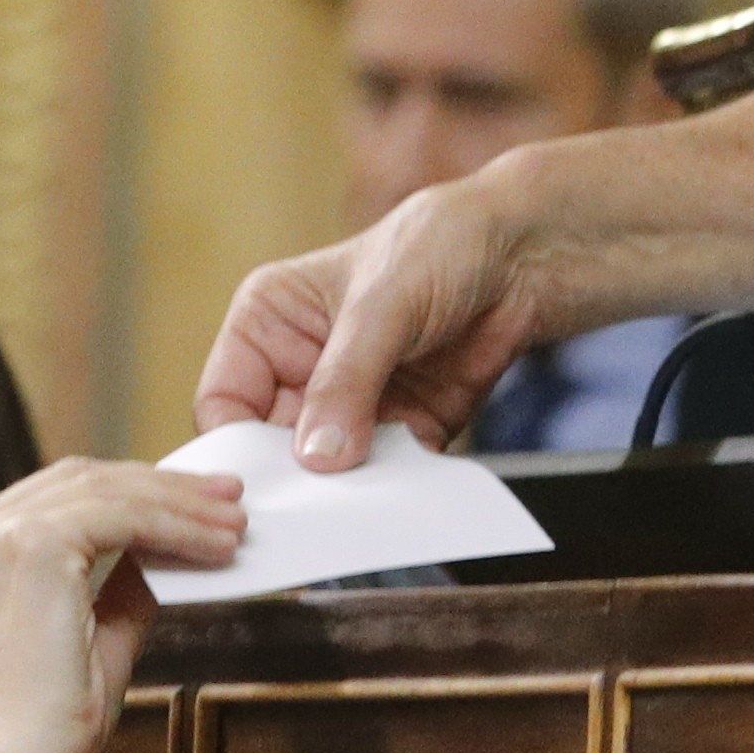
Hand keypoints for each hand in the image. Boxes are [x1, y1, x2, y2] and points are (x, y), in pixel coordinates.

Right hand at [0, 459, 243, 752]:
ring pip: (103, 491)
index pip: (50, 502)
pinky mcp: (30, 543)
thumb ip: (114, 593)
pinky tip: (216, 544)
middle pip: (75, 482)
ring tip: (234, 524)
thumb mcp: (84, 643)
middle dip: (159, 488)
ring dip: (179, 505)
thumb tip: (159, 557)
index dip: (121, 495)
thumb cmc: (44, 730)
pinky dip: (176, 525)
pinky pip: (121, 515)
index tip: (183, 505)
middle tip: (225, 499)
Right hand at [196, 178, 542, 469]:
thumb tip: (317, 458)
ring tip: (362, 503)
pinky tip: (404, 495)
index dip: (236, 448)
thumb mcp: (383, 303)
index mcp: (267, 325)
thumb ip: (346, 380)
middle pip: (271, 450)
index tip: (260, 488)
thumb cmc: (443, 243)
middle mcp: (298, 370)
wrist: (528, 253)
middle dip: (293, 481)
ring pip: (325, 474)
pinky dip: (392, 492)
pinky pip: (382, 479)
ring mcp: (347, 407)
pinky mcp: (397, 432)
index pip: (224, 403)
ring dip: (345, 493)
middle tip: (314, 509)